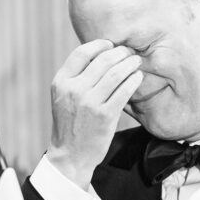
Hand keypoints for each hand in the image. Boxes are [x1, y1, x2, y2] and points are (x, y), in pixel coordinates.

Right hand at [47, 40, 142, 188]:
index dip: (99, 45)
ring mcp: (89, 102)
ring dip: (130, 63)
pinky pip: (124, 90)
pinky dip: (134, 80)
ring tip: (136, 62)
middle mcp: (74, 90)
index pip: (81, 53)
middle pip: (102, 60)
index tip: (110, 45)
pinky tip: (138, 77)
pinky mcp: (105, 115)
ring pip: (116, 73)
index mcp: (61, 82)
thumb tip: (99, 55)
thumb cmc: (70, 123)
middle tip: (129, 52)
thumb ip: (75, 77)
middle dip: (120, 52)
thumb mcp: (63, 97)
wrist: (70, 155)